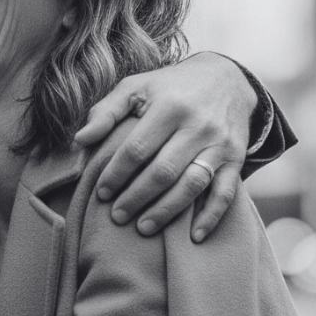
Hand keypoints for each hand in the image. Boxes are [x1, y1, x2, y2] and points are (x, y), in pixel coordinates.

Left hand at [71, 52, 256, 242]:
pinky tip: (194, 236)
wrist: (226, 79)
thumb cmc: (170, 87)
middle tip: (117, 217)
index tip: (102, 193)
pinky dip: (211, 216)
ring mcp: (219, 144)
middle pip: (163, 171)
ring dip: (166, 211)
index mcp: (169, 106)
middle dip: (137, 198)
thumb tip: (79, 140)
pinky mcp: (236, 158)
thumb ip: (106, 111)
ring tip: (143, 228)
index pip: (137, 149)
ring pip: (192, 185)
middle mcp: (197, 125)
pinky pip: (225, 192)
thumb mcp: (136, 87)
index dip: (117, 174)